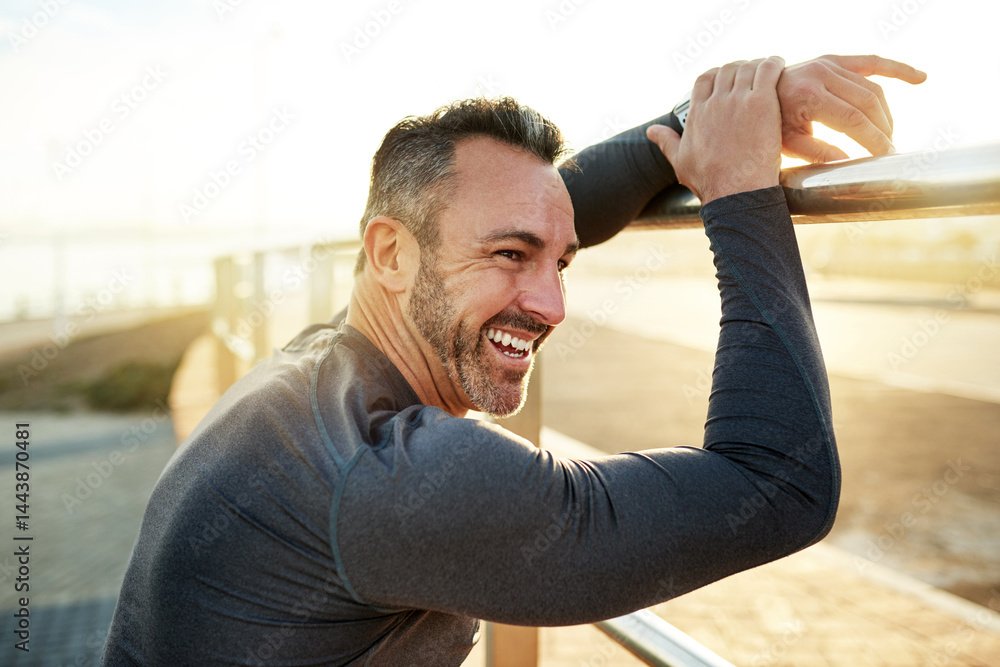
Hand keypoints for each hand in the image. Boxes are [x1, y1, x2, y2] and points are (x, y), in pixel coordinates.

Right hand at [646, 57, 783, 205]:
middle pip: (727, 70)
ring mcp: (738, 101)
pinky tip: (778, 64)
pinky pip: (768, 70)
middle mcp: (715, 102)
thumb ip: (666, 141)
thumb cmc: (709, 180)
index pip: (705, 79)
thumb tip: (651, 131)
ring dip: (758, 65)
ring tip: (768, 69)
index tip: (727, 79)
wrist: (735, 191)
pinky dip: (774, 63)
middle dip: (739, 68)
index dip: (717, 74)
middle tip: (752, 74)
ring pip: (748, 67)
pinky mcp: (761, 103)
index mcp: (697, 113)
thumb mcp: (680, 160)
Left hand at [777, 55, 926, 161]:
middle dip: (882, 129)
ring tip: (888, 135)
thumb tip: (846, 162)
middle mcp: (821, 74)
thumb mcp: (786, 142)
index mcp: (808, 95)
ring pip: (872, 88)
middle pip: (867, 104)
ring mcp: (829, 64)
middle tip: (888, 150)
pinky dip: (897, 69)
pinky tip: (920, 78)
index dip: (874, 139)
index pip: (853, 120)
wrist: (754, 91)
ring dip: (886, 114)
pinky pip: (872, 62)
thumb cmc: (769, 122)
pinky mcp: (834, 59)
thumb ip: (816, 152)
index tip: (887, 156)